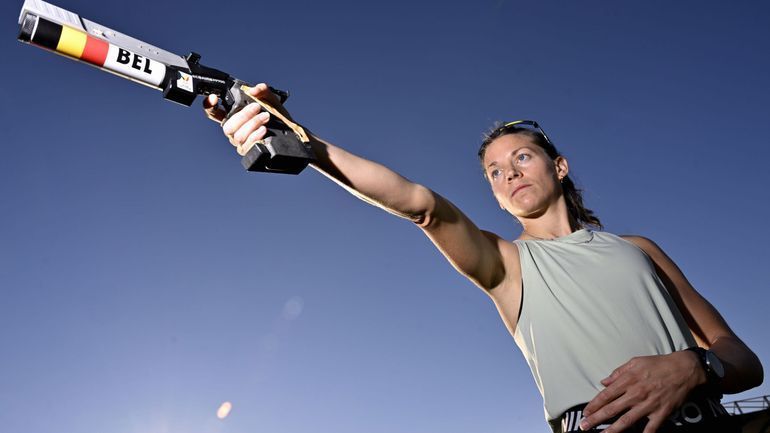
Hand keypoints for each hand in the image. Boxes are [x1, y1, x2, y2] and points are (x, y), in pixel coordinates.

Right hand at [202, 83, 282, 155]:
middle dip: (242, 115)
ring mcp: (241, 143)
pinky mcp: (249, 152)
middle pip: (227, 126)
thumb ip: (262, 90)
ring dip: (252, 124)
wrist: (293, 133)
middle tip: (257, 107)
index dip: (209, 106)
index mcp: (233, 117)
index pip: (213, 113)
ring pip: (238, 136)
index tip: (214, 98)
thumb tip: (254, 90)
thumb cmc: (278, 117)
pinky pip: (247, 145)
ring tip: (265, 117)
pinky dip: (255, 136)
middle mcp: (234, 131)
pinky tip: (264, 130)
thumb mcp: (271, 99)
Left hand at [580, 351, 705, 432]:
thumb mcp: (635, 362)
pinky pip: (650, 428)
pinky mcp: (661, 413)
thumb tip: (604, 382)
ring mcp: (648, 405)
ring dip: (612, 430)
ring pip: (626, 421)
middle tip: (584, 427)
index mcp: (628, 381)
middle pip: (612, 409)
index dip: (594, 405)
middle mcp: (636, 394)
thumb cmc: (658, 364)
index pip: (606, 395)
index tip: (585, 412)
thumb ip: (618, 373)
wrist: (684, 369)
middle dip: (596, 419)